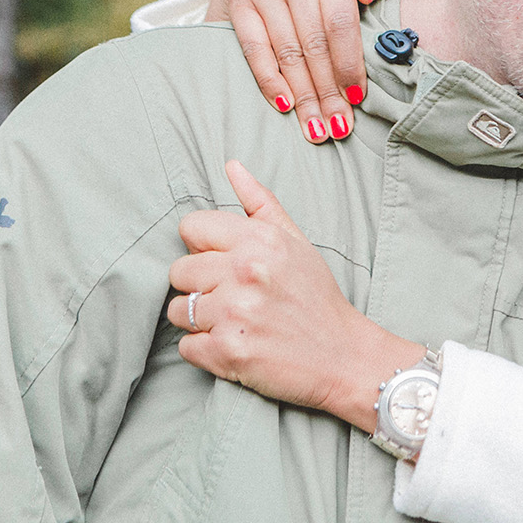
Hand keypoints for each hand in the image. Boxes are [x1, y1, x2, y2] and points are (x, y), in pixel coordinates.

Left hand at [168, 160, 424, 430]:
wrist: (344, 356)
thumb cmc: (317, 298)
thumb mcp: (296, 243)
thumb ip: (261, 204)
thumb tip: (231, 166)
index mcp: (260, 241)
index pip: (191, 227)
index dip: (202, 247)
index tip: (222, 263)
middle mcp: (245, 272)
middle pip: (178, 271)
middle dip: (199, 286)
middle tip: (231, 298)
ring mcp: (235, 313)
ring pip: (178, 311)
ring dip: (199, 320)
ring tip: (233, 322)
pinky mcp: (229, 352)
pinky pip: (186, 347)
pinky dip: (204, 350)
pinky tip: (234, 344)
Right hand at [204, 0, 397, 144]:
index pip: (340, 23)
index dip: (349, 64)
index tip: (357, 98)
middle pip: (314, 44)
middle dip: (328, 91)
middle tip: (339, 126)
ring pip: (287, 52)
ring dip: (303, 96)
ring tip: (316, 128)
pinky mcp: (239, 3)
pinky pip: (254, 50)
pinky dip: (269, 81)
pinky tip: (285, 105)